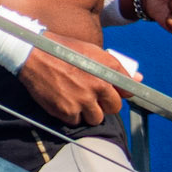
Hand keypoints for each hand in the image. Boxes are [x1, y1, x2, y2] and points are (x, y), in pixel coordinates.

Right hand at [18, 35, 137, 126]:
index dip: (120, 93)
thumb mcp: (91, 51)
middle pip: (114, 108)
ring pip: (96, 118)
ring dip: (88, 111)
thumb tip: (138, 79)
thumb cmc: (62, 50)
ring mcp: (83, 100)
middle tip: (91, 95)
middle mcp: (98, 85)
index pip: (127, 90)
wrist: (32, 53)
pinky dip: (71, 114)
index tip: (113, 93)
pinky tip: (63, 99)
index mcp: (106, 68)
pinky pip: (76, 121)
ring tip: (75, 97)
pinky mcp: (68, 111)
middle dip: (104, 104)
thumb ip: (115, 67)